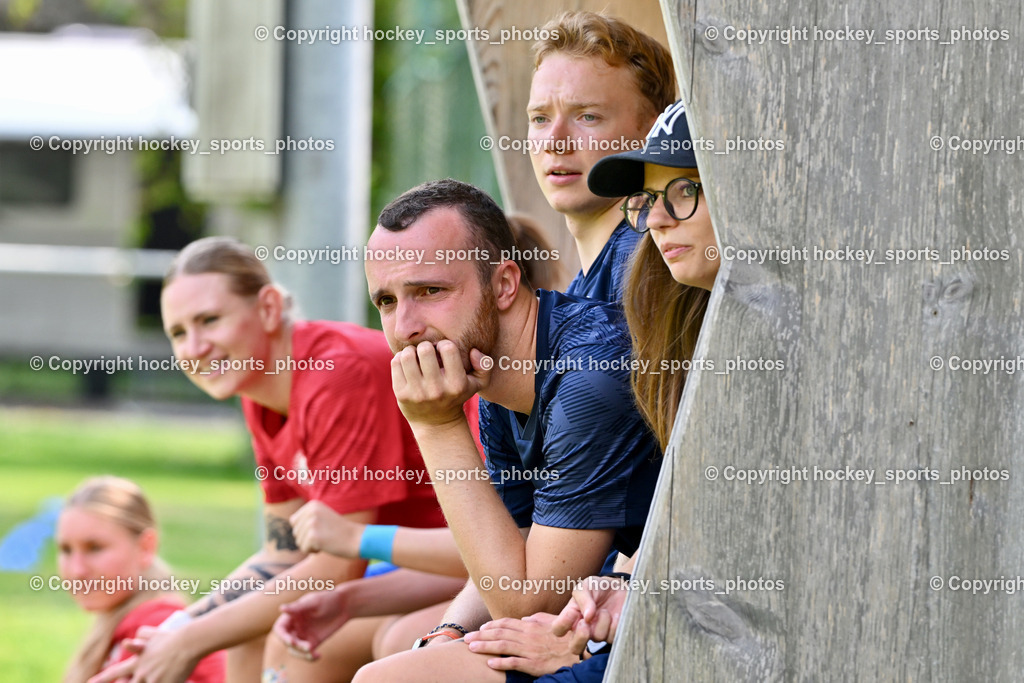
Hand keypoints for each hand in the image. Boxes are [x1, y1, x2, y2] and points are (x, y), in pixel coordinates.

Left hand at [88, 628, 198, 682]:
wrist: (188, 642)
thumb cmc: (172, 637)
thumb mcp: (154, 634)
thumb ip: (142, 636)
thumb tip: (132, 639)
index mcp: (138, 661)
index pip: (116, 671)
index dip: (102, 678)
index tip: (90, 682)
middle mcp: (142, 672)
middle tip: (115, 682)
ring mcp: (153, 679)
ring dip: (148, 681)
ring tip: (154, 678)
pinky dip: (164, 682)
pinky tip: (168, 681)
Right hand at [272, 586, 350, 660]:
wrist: (345, 605)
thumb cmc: (328, 598)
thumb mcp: (314, 602)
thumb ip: (298, 607)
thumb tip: (281, 608)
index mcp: (292, 615)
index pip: (280, 628)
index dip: (282, 636)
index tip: (292, 641)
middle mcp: (295, 626)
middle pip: (288, 642)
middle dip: (296, 646)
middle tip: (309, 647)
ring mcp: (303, 635)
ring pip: (296, 650)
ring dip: (302, 654)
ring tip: (314, 653)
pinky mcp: (313, 642)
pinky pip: (307, 653)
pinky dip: (310, 657)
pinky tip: (318, 656)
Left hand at [289, 501, 362, 555]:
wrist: (356, 538)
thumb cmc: (339, 530)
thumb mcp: (322, 516)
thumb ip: (307, 517)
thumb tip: (291, 520)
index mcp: (312, 504)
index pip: (294, 521)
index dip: (305, 530)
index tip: (322, 528)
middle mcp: (310, 511)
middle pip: (295, 532)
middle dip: (307, 538)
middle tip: (325, 535)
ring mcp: (311, 523)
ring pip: (299, 542)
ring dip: (311, 545)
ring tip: (326, 539)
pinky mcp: (313, 536)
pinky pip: (304, 549)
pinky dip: (314, 551)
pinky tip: (327, 545)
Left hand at [390, 341, 491, 425]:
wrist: (435, 423)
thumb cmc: (456, 396)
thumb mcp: (477, 384)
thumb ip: (484, 365)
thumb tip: (473, 351)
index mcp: (457, 384)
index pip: (448, 348)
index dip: (444, 344)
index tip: (442, 351)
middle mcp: (437, 390)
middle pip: (425, 349)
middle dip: (426, 346)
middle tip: (427, 352)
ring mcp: (417, 393)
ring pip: (407, 355)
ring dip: (411, 351)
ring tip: (415, 356)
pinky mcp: (401, 394)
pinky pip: (396, 363)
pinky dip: (400, 358)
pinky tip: (407, 364)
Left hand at [464, 613, 588, 675]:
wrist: (581, 652)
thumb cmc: (568, 637)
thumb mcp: (553, 623)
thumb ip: (538, 619)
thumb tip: (525, 618)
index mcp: (532, 625)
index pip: (507, 623)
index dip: (491, 625)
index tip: (481, 628)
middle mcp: (528, 636)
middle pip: (500, 634)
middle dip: (481, 635)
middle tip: (467, 638)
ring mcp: (530, 650)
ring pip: (502, 647)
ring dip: (485, 647)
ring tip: (471, 648)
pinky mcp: (534, 664)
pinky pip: (514, 663)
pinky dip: (501, 663)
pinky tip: (489, 664)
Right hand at [551, 575, 627, 643]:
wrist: (619, 587)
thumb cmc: (598, 587)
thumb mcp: (587, 585)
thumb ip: (583, 598)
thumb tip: (587, 617)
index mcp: (571, 617)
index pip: (558, 629)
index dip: (562, 624)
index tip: (573, 612)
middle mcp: (582, 629)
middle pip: (574, 648)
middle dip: (580, 637)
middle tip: (585, 623)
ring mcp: (598, 634)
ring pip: (597, 637)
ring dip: (603, 621)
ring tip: (605, 610)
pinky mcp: (612, 636)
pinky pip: (612, 637)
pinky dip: (615, 624)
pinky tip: (616, 615)